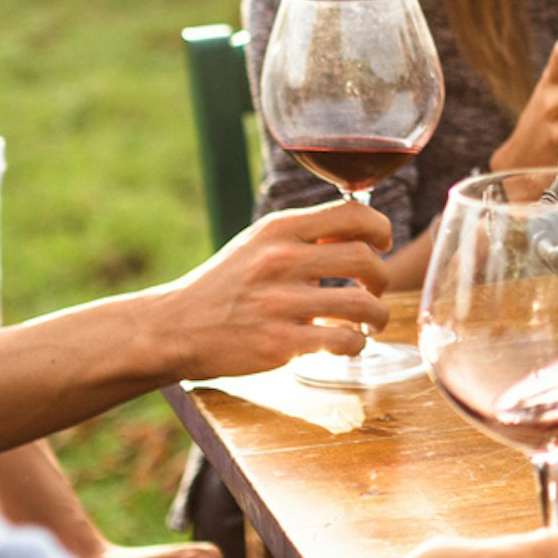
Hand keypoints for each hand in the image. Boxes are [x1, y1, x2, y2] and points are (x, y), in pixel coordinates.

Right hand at [158, 198, 394, 377]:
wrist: (175, 327)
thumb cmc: (224, 285)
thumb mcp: (258, 243)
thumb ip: (303, 236)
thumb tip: (358, 231)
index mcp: (279, 229)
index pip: (353, 212)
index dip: (381, 227)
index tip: (383, 243)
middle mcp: (282, 260)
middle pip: (365, 258)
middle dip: (382, 277)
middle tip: (375, 290)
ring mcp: (280, 303)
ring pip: (362, 304)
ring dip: (378, 315)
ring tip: (371, 321)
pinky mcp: (279, 342)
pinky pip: (343, 340)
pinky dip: (356, 344)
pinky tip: (347, 344)